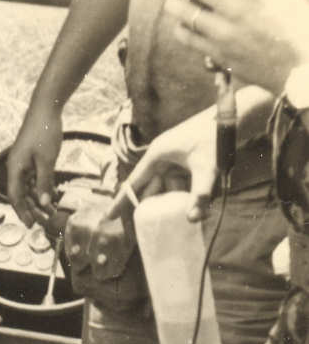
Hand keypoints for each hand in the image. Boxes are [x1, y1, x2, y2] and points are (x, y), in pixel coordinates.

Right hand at [7, 104, 62, 227]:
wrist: (46, 107)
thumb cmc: (44, 131)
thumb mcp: (47, 160)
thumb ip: (44, 182)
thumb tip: (43, 203)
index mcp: (15, 168)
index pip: (15, 197)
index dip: (22, 212)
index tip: (30, 225)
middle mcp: (16, 167)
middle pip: (21, 195)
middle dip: (31, 210)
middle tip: (43, 223)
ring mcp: (23, 163)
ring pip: (28, 188)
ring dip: (38, 201)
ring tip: (50, 213)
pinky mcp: (30, 158)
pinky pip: (33, 179)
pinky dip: (41, 188)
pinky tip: (52, 196)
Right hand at [106, 108, 216, 222]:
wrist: (236, 116)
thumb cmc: (216, 138)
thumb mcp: (206, 169)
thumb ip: (199, 195)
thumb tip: (192, 220)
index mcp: (157, 155)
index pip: (134, 183)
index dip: (121, 201)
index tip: (108, 217)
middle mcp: (163, 157)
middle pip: (151, 189)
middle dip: (155, 207)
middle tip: (154, 226)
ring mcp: (175, 159)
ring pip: (168, 188)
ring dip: (174, 202)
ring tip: (185, 215)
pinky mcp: (187, 161)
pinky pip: (181, 183)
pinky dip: (186, 194)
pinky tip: (197, 205)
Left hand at [165, 0, 308, 93]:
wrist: (298, 65)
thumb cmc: (295, 24)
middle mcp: (238, 7)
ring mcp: (226, 32)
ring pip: (188, 14)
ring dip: (175, 6)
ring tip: (171, 4)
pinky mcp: (219, 53)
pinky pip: (190, 39)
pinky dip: (181, 30)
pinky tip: (179, 26)